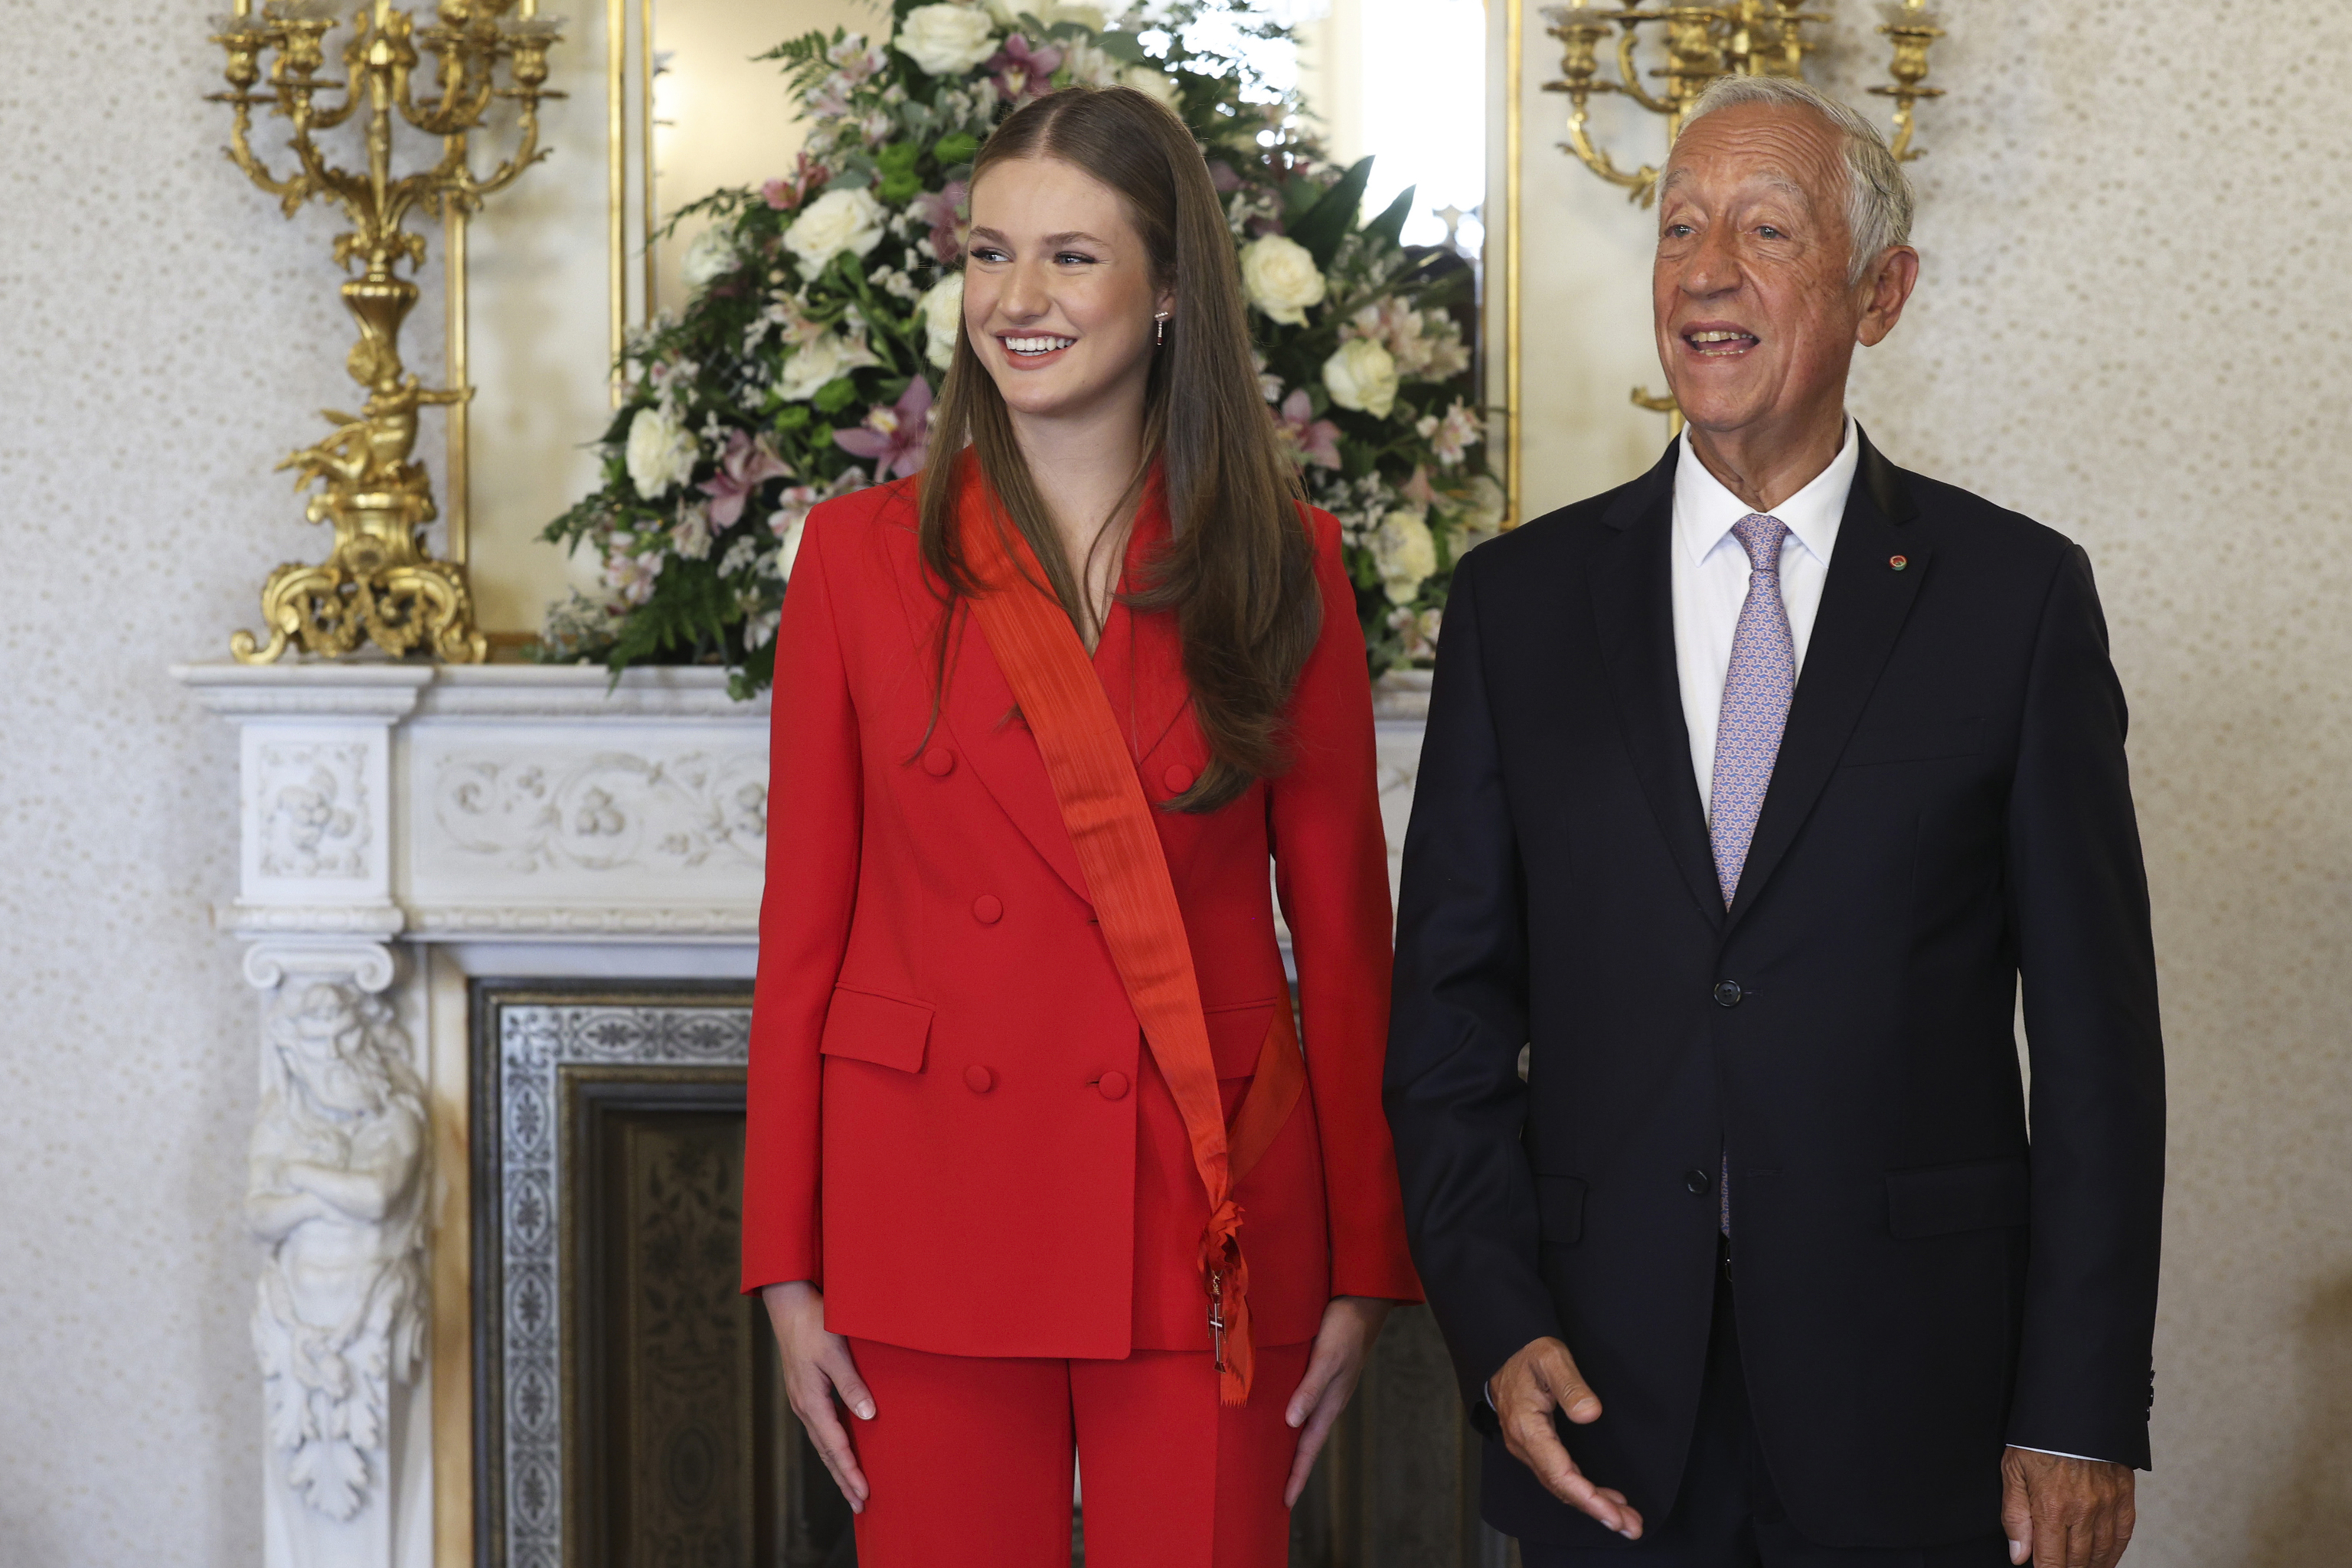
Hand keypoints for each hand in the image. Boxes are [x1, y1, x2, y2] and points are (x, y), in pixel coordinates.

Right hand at [761, 1281, 874, 1512]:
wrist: (789, 1305)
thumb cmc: (814, 1324)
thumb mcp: (836, 1352)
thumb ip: (852, 1384)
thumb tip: (868, 1417)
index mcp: (810, 1401)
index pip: (835, 1446)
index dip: (851, 1471)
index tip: (865, 1494)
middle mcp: (804, 1407)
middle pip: (826, 1453)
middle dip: (843, 1480)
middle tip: (861, 1506)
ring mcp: (802, 1401)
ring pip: (822, 1443)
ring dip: (837, 1467)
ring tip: (852, 1489)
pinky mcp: (805, 1393)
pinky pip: (820, 1429)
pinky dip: (831, 1448)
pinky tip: (840, 1453)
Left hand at [1282, 1296, 1393, 1506]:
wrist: (1362, 1301)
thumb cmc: (1344, 1328)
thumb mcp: (1326, 1358)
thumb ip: (1310, 1389)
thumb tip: (1291, 1422)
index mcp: (1330, 1403)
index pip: (1309, 1448)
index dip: (1297, 1475)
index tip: (1285, 1502)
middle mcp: (1328, 1400)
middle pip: (1308, 1442)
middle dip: (1295, 1469)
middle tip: (1279, 1494)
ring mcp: (1327, 1388)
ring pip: (1306, 1425)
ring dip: (1293, 1445)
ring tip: (1276, 1463)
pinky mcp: (1323, 1373)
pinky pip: (1305, 1404)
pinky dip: (1294, 1418)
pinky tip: (1283, 1417)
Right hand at [1490, 1337, 1642, 1539]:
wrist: (1507, 1351)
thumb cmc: (1529, 1354)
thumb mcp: (1551, 1358)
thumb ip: (1571, 1385)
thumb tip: (1591, 1414)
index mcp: (1527, 1427)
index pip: (1559, 1473)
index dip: (1587, 1497)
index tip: (1613, 1512)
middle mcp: (1525, 1444)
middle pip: (1561, 1488)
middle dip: (1597, 1509)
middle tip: (1631, 1525)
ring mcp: (1529, 1448)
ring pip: (1561, 1486)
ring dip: (1593, 1504)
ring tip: (1626, 1519)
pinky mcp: (1536, 1447)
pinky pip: (1558, 1476)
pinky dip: (1582, 1492)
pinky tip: (1603, 1499)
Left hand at [2001, 1448, 2134, 1567]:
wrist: (2073, 1407)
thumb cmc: (2038, 1438)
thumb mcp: (2013, 1472)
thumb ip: (2015, 1516)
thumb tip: (2019, 1555)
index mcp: (2052, 1507)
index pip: (2051, 1561)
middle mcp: (2083, 1510)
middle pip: (2077, 1561)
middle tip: (2059, 1566)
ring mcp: (2107, 1504)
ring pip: (2102, 1552)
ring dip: (2090, 1565)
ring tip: (2079, 1567)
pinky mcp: (2124, 1495)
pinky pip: (2123, 1534)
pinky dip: (2114, 1552)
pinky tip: (2105, 1559)